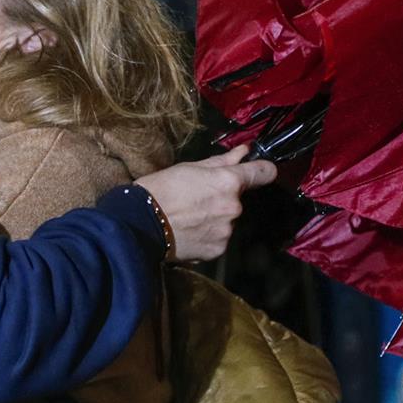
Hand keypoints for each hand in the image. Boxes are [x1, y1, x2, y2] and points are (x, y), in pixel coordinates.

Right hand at [137, 145, 278, 261]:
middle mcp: (234, 207)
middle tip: (196, 200)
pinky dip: (206, 237)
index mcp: (228, 181)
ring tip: (188, 219)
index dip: (262, 170)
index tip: (259, 171)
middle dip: (222, 199)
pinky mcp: (217, 250)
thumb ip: (221, 162)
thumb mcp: (189, 168)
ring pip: (226, 221)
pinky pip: (217, 240)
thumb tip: (243, 152)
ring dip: (214, 219)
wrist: (139, 224)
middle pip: (237, 200)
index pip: (263, 173)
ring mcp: (226, 230)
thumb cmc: (160, 189)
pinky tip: (188, 233)